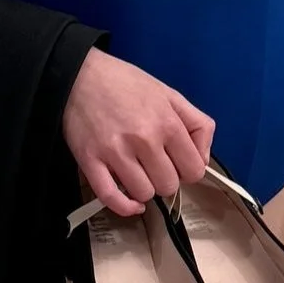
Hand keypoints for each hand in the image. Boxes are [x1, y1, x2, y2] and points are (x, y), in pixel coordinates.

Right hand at [62, 47, 214, 214]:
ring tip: (136, 173)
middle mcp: (144, 140)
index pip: (194, 170)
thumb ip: (197, 125)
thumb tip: (203, 159)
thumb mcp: (171, 95)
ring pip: (143, 194)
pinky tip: (131, 203)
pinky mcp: (90, 161)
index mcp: (168, 123)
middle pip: (168, 186)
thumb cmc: (125, 84)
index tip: (176, 164)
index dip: (187, 170)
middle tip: (153, 165)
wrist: (80, 75)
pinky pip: (111, 197)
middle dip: (164, 179)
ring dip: (143, 189)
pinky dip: (124, 206)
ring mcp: (115, 152)